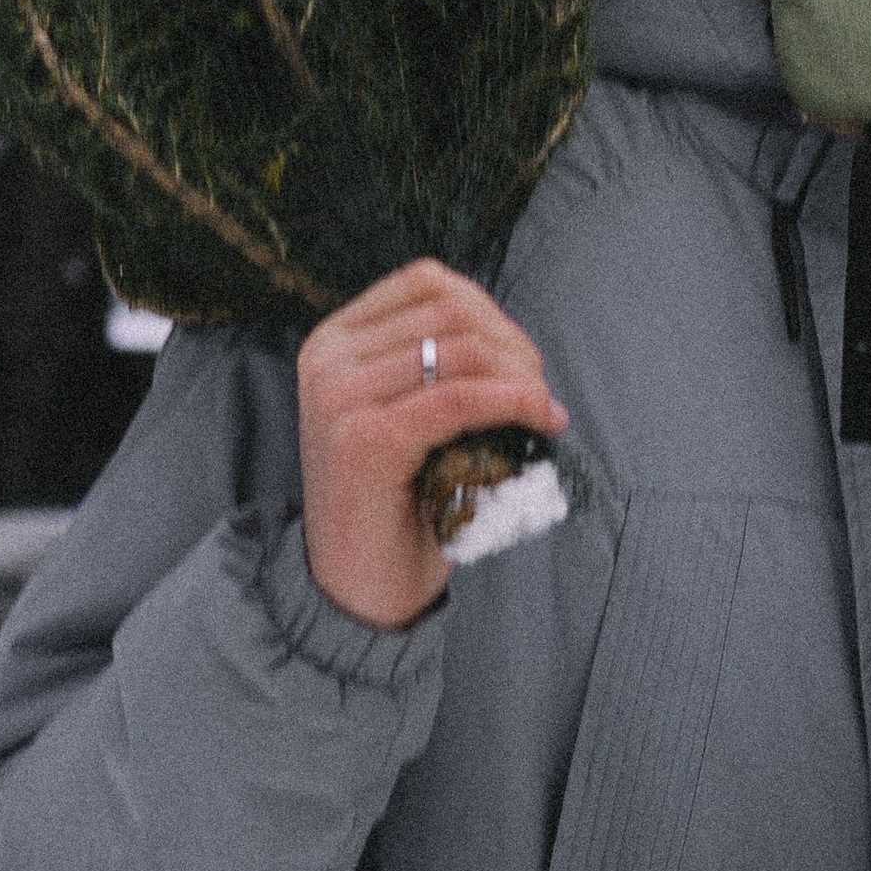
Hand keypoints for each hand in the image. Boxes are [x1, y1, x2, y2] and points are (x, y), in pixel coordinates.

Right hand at [298, 261, 566, 628]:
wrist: (356, 588)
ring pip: (462, 352)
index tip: (520, 358)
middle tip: (540, 393)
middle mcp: (327, 359)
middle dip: (513, 346)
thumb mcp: (405, 412)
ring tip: (542, 412)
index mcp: (333, 340)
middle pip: (451, 312)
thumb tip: (515, 343)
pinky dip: (514, 401)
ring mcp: (340, 397)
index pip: (426, 282)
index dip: (489, 311)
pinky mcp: (366, 440)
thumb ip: (437, 363)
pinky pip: (460, 398)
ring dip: (521, 377)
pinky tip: (542, 419)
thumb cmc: (396, 499)